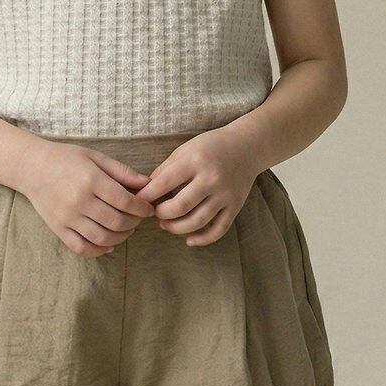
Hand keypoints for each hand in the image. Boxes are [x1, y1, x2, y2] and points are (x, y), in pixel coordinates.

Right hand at [18, 140, 156, 256]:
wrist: (31, 167)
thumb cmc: (66, 158)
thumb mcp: (96, 157)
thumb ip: (122, 172)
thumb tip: (148, 184)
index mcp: (91, 180)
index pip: (125, 202)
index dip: (142, 208)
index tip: (148, 209)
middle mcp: (79, 201)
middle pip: (117, 222)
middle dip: (134, 223)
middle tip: (138, 218)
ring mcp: (67, 217)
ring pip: (102, 238)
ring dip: (120, 238)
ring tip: (126, 230)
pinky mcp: (58, 229)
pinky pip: (82, 248)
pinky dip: (98, 251)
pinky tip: (108, 244)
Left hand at [138, 131, 259, 245]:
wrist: (247, 146)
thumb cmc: (211, 146)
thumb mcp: (185, 149)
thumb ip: (165, 169)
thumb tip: (145, 191)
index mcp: (195, 161)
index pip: (163, 183)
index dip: (146, 196)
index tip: (137, 202)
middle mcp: (211, 179)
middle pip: (179, 207)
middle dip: (161, 214)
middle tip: (154, 213)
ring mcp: (225, 195)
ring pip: (197, 222)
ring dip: (176, 228)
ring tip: (166, 225)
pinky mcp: (235, 206)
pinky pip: (218, 230)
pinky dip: (202, 239)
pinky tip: (189, 239)